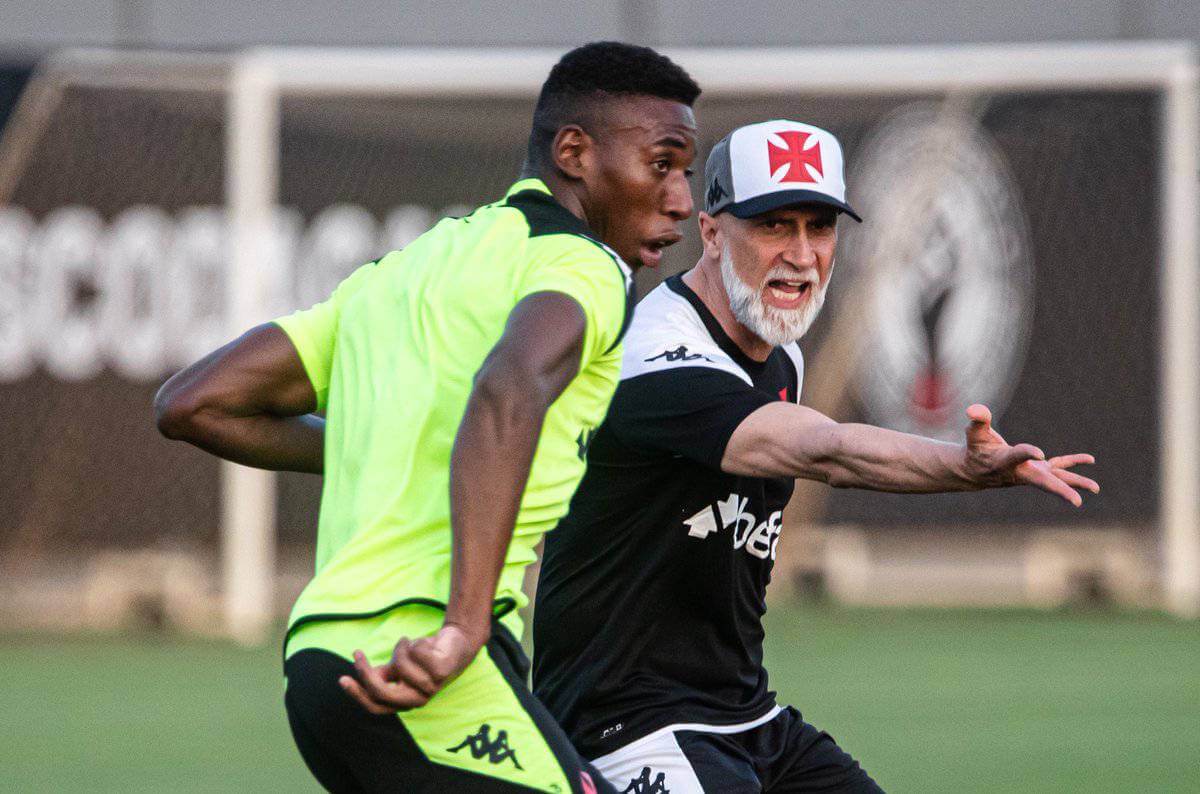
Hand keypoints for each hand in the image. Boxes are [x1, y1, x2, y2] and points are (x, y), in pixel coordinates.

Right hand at [338, 624, 483, 714]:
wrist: (456, 643)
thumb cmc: (423, 657)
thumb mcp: (398, 667)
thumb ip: (381, 675)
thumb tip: (359, 677)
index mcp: (404, 702)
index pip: (376, 706)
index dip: (357, 695)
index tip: (342, 678)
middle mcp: (417, 700)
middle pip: (383, 692)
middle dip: (366, 673)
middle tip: (357, 654)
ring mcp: (431, 688)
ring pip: (400, 664)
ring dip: (400, 647)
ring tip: (408, 642)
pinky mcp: (441, 672)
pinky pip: (416, 652)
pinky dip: (416, 642)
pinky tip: (425, 643)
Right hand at [962, 404, 1098, 506]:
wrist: (976, 472)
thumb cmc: (975, 450)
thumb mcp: (973, 434)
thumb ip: (977, 421)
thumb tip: (974, 409)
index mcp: (1004, 461)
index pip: (1018, 457)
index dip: (1028, 453)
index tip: (1040, 453)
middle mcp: (1021, 471)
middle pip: (1043, 482)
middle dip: (1060, 490)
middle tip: (1076, 502)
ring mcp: (1031, 472)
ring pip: (1056, 479)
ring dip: (1075, 483)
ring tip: (1096, 488)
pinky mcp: (1038, 469)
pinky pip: (1058, 467)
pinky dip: (1073, 463)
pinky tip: (1090, 460)